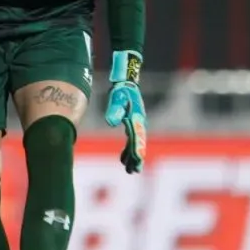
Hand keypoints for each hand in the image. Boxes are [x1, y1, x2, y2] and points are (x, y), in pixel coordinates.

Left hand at [104, 50, 146, 173]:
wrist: (127, 78)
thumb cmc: (122, 88)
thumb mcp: (117, 97)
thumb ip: (114, 110)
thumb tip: (110, 122)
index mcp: (136, 118)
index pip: (136, 138)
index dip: (136, 151)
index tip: (136, 163)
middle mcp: (139, 122)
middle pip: (138, 143)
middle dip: (136, 157)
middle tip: (133, 171)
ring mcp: (137, 122)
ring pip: (136, 143)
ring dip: (133, 155)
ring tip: (130, 168)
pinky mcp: (133, 121)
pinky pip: (132, 138)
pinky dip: (129, 148)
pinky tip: (123, 157)